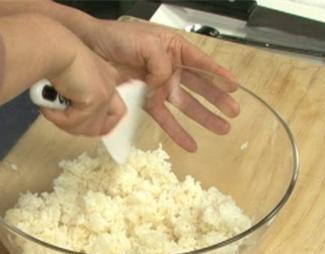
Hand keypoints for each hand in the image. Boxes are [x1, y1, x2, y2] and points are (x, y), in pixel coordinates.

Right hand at [0, 14, 125, 136]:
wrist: (52, 47)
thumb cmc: (52, 56)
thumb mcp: (67, 79)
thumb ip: (73, 96)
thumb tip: (64, 113)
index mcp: (106, 78)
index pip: (116, 112)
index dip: (100, 124)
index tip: (80, 124)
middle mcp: (110, 85)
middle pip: (104, 126)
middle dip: (79, 128)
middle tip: (60, 117)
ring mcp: (105, 93)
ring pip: (87, 128)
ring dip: (64, 123)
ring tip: (49, 108)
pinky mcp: (96, 99)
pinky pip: (74, 122)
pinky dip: (57, 117)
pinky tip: (47, 105)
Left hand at [85, 20, 240, 151]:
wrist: (90, 49)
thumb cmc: (117, 39)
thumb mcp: (146, 43)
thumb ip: (161, 64)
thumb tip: (165, 84)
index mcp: (173, 49)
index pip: (201, 63)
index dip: (218, 75)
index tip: (235, 87)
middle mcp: (169, 68)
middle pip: (199, 86)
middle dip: (217, 99)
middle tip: (234, 112)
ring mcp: (158, 86)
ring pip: (186, 105)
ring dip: (204, 117)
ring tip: (222, 129)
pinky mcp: (145, 101)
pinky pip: (164, 118)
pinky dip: (177, 131)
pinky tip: (190, 143)